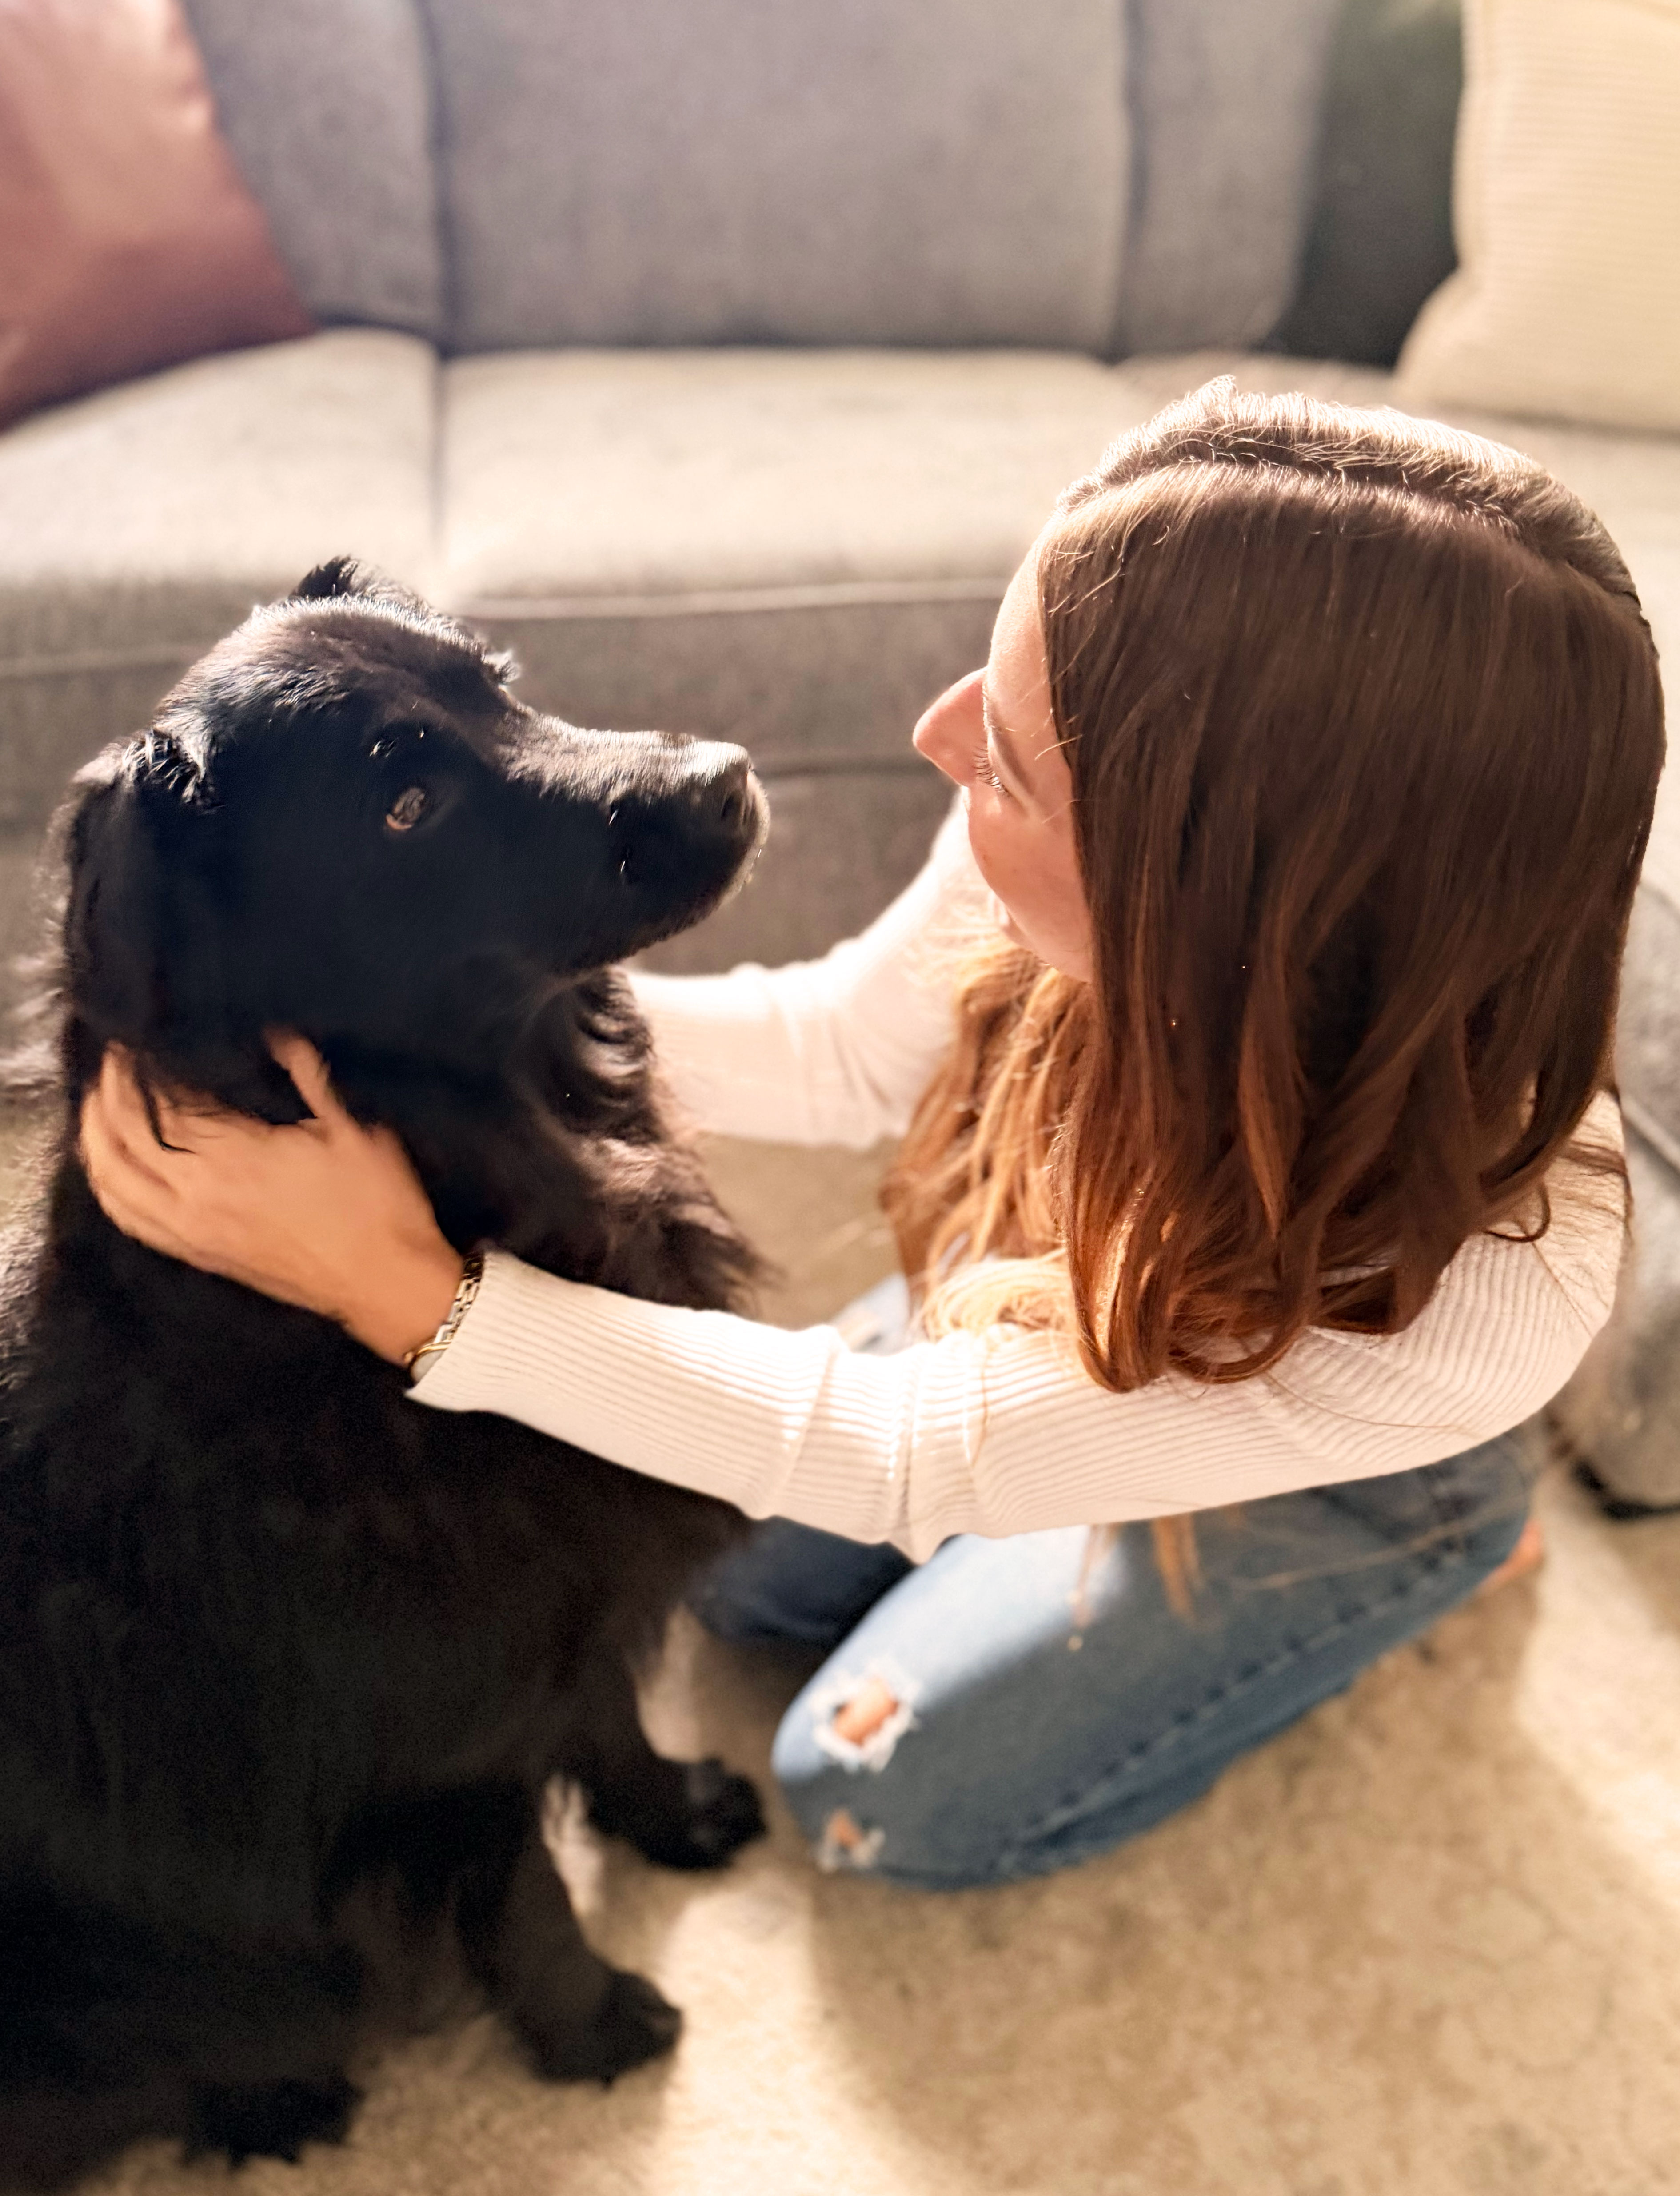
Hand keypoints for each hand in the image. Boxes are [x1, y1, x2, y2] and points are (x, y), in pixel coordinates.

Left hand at [79, 1037, 465, 1364]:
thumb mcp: (354, 1128)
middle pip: (127, 1138)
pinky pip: (131, 1221)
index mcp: (238, 1155)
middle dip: (110, 1094)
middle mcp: (200, 1193)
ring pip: (115, 1182)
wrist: (385, 1283)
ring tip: (94, 1107)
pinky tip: (107, 1171)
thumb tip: (278, 1036)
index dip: (143, 1070)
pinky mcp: (198, 1254)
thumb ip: (310, 1077)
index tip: (136, 1043)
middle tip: (112, 1064)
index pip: (166, 1104)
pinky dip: (108, 1190)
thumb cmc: (377, 1204)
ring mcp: (193, 1229)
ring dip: (96, 1139)